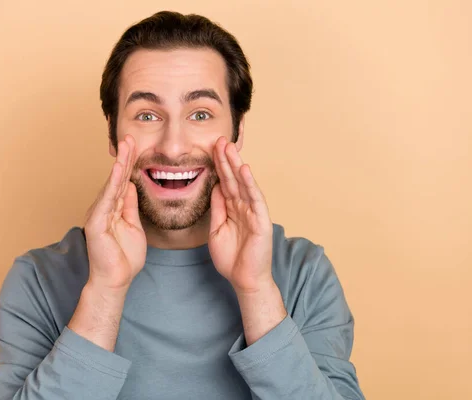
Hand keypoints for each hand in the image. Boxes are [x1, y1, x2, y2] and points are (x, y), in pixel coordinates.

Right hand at [83, 135, 145, 292]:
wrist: (115, 280)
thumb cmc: (124, 258)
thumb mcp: (134, 226)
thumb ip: (131, 206)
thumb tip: (132, 187)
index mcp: (113, 208)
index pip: (123, 182)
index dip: (129, 164)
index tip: (136, 145)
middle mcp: (104, 208)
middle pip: (116, 178)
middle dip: (125, 157)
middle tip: (131, 136)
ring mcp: (98, 214)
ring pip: (112, 185)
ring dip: (120, 164)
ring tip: (126, 145)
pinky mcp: (96, 223)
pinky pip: (107, 199)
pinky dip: (113, 184)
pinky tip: (118, 170)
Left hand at [208, 136, 273, 293]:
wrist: (244, 279)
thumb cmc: (231, 258)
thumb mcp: (216, 229)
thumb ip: (217, 208)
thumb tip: (215, 186)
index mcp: (233, 208)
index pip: (224, 182)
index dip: (218, 166)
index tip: (209, 148)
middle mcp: (244, 206)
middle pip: (233, 178)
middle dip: (226, 159)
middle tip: (218, 140)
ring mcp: (254, 212)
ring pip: (243, 184)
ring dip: (236, 165)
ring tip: (229, 148)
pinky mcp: (261, 221)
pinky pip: (255, 199)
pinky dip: (249, 184)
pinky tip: (244, 170)